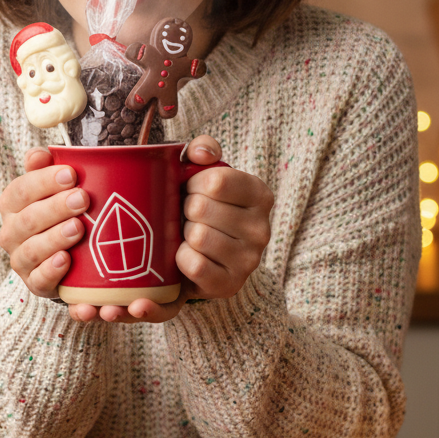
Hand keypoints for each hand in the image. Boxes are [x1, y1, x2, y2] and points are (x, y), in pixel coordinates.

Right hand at [0, 147, 89, 298]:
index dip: (44, 182)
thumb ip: (45, 169)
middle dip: (55, 208)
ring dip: (55, 238)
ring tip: (79, 227)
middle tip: (83, 199)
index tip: (71, 174)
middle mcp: (11, 232)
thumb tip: (39, 154)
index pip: (21, 190)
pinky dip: (52, 270)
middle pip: (27, 220)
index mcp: (12, 204)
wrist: (66, 258)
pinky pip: (39, 279)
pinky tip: (67, 259)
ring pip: (31, 250)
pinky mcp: (35, 284)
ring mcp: (21, 260)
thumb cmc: (59, 213)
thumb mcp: (53, 188)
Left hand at [68, 135, 273, 324]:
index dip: (192, 184)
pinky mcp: (229, 286)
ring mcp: (249, 260)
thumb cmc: (200, 208)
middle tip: (182, 216)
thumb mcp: (203, 174)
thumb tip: (200, 153)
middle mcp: (262, 229)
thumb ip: (202, 151)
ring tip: (183, 236)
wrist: (203, 258)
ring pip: (198, 237)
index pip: (216, 180)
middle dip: (182, 210)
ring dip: (180, 236)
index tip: (188, 190)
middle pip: (201, 209)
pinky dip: (179, 261)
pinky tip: (176, 259)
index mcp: (259, 195)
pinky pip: (195, 267)